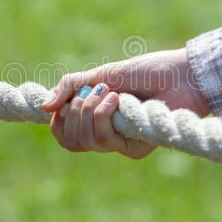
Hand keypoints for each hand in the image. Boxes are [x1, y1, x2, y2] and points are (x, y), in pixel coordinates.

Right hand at [41, 48, 209, 158]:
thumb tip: (42, 106)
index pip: (65, 134)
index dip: (58, 120)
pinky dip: (104, 116)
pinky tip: (120, 101)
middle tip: (91, 92)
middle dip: (74, 113)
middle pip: (71, 141)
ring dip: (90, 111)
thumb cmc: (144, 72)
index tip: (65, 101)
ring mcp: (121, 144)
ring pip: (86, 141)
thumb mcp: (100, 75)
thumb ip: (70, 87)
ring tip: (110, 93)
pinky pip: (104, 140)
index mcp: (97, 119)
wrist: (178, 74)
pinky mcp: (135, 149)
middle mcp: (107, 135)